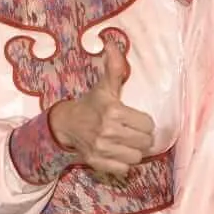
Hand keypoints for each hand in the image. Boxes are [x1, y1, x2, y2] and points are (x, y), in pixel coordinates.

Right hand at [47, 44, 154, 180]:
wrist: (66, 124)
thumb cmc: (91, 104)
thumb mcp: (105, 86)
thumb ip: (115, 68)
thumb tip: (113, 44)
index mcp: (113, 111)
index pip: (148, 124)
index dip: (144, 122)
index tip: (135, 119)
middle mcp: (107, 131)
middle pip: (145, 142)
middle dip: (141, 137)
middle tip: (132, 132)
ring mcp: (101, 149)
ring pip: (136, 157)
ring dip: (133, 151)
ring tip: (125, 143)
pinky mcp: (96, 162)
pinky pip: (123, 169)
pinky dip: (122, 163)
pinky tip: (116, 153)